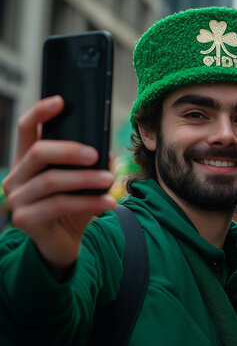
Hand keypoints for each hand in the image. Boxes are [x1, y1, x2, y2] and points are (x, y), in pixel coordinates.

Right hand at [2, 96, 116, 275]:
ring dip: (85, 179)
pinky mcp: (25, 220)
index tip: (61, 101)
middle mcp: (16, 177)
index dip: (41, 112)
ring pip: (52, 181)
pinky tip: (109, 202)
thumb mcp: (82, 183)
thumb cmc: (72, 208)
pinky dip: (88, 203)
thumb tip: (108, 149)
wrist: (64, 244)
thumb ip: (89, 165)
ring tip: (109, 180)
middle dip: (71, 150)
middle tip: (97, 155)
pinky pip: (60, 205)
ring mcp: (17, 199)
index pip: (26, 129)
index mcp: (27, 161)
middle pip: (39, 152)